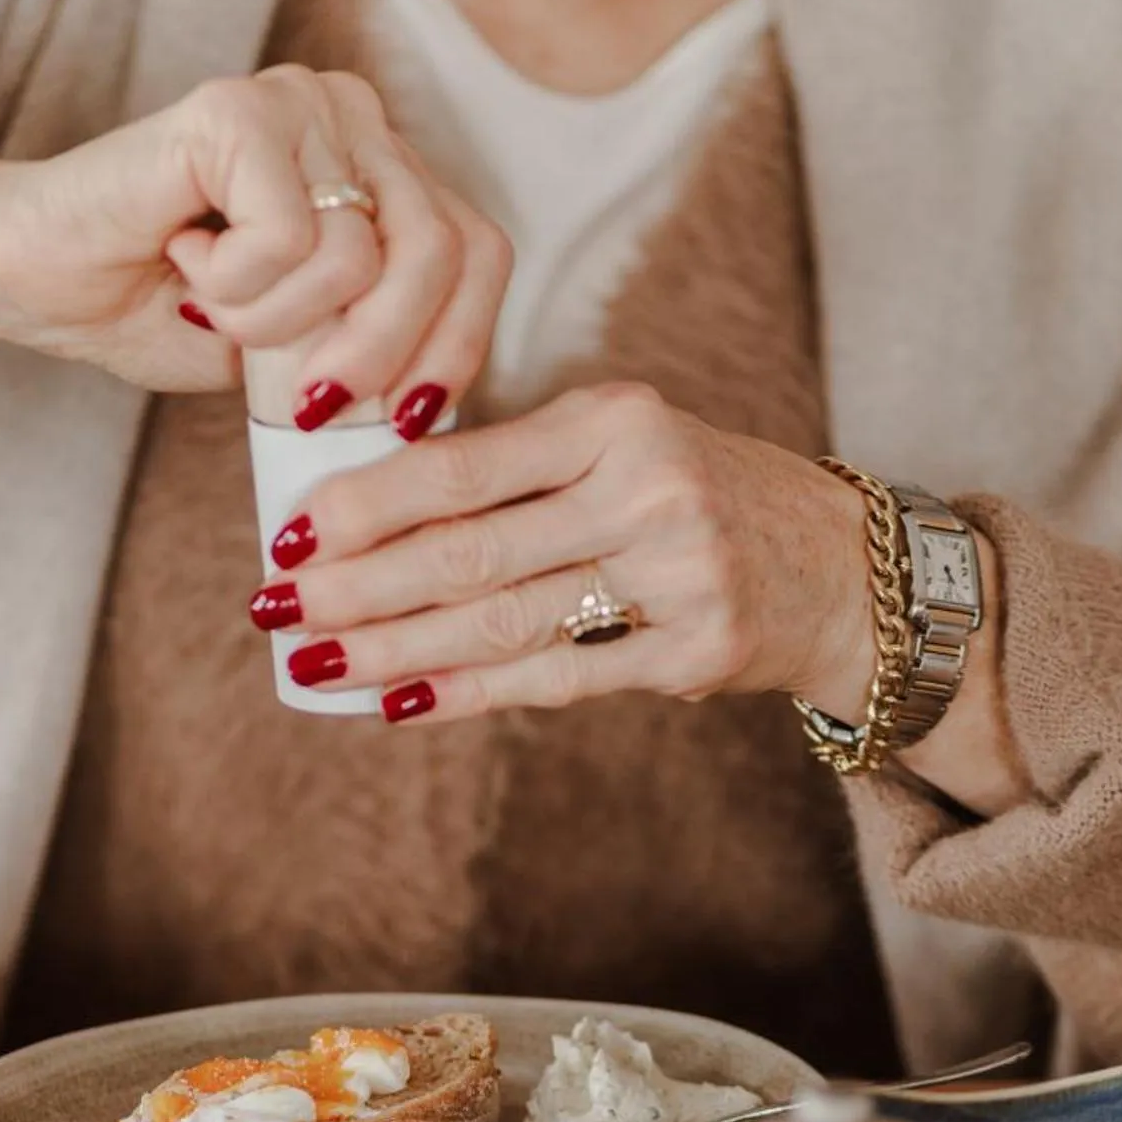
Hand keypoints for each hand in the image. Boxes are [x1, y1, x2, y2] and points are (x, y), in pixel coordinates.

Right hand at [0, 65, 511, 417]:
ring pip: (364, 254)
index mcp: (377, 166)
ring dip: (282, 322)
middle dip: (385, 353)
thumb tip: (435, 413)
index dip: (459, 345)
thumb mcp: (291, 355)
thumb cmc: (150, 309)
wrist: (29, 277)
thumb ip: (368, 358)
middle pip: (442, 251)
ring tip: (213, 303)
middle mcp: (351, 116)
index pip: (479, 253)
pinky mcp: (241, 110)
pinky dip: (238, 286)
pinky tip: (181, 256)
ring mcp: (300, 101)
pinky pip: (291, 237)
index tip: (407, 420)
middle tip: (311, 404)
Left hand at [252, 384, 879, 722]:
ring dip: (395, 649)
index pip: (461, 466)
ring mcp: (678, 572)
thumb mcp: (622, 446)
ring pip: (503, 619)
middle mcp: (647, 487)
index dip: (366, 505)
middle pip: (469, 549)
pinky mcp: (696, 650)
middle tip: (276, 609)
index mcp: (614, 419)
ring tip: (320, 664)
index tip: (291, 533)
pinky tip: (404, 703)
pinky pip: (559, 677)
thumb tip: (370, 517)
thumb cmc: (701, 497)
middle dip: (357, 586)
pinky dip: (472, 693)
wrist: (845, 566)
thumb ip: (517, 469)